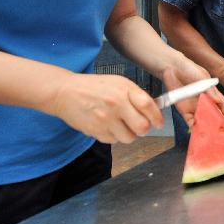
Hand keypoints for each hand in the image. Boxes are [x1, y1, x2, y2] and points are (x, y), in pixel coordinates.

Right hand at [48, 73, 163, 143]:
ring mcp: (105, 120)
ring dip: (129, 134)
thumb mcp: (118, 83)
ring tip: (121, 124)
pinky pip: (114, 141)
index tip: (159, 123)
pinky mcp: (96, 131)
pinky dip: (115, 136)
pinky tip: (108, 125)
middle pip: (142, 127)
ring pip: (129, 138)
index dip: (157, 117)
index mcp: (123, 90)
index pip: (148, 106)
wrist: (65, 92)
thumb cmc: (94, 87)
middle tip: (140, 125)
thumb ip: (135, 96)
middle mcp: (116, 105)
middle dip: (144, 129)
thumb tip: (153, 110)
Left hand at [161, 55, 223, 125]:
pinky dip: (193, 126)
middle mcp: (204, 101)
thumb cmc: (189, 69)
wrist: (172, 68)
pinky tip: (196, 131)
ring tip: (211, 135)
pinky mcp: (184, 110)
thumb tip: (218, 100)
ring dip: (207, 127)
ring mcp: (194, 106)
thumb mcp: (202, 77)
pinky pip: (189, 120)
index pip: (222, 104)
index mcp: (211, 93)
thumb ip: (209, 89)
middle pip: (214, 114)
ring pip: (203, 119)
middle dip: (219, 123)